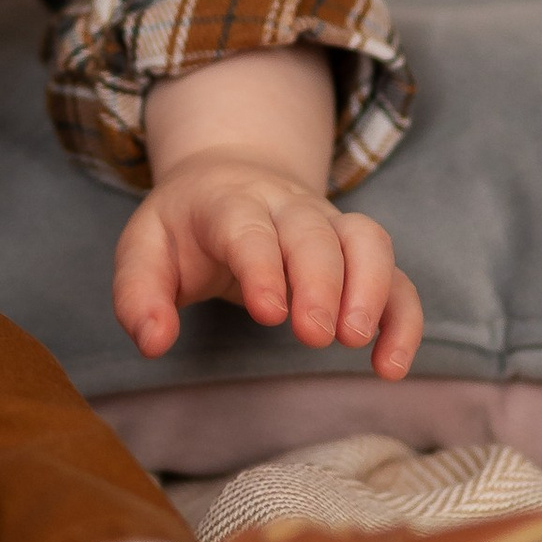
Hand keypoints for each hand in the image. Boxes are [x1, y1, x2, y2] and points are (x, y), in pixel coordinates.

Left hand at [113, 153, 422, 379]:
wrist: (230, 176)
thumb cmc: (185, 228)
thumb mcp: (143, 251)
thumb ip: (138, 295)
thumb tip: (153, 342)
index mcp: (228, 202)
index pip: (248, 226)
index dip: (262, 265)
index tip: (270, 313)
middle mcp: (286, 207)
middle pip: (315, 232)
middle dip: (321, 282)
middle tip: (314, 335)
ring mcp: (329, 226)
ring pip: (367, 240)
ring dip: (371, 289)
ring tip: (356, 342)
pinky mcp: (357, 255)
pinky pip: (395, 277)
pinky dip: (402, 317)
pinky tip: (390, 364)